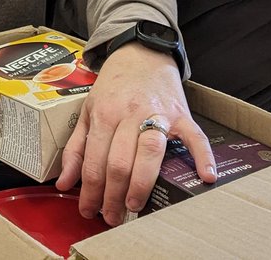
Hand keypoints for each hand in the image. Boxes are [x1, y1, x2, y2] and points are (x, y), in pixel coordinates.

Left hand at [56, 42, 216, 224]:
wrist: (141, 53)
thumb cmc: (113, 86)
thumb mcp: (87, 111)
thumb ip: (76, 149)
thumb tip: (65, 185)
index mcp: (104, 115)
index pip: (95, 162)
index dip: (91, 192)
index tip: (89, 211)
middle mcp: (130, 114)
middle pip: (120, 163)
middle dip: (113, 197)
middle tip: (112, 218)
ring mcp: (157, 113)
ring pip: (149, 153)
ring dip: (142, 185)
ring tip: (135, 208)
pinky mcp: (181, 112)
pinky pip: (194, 136)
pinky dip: (202, 156)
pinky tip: (205, 177)